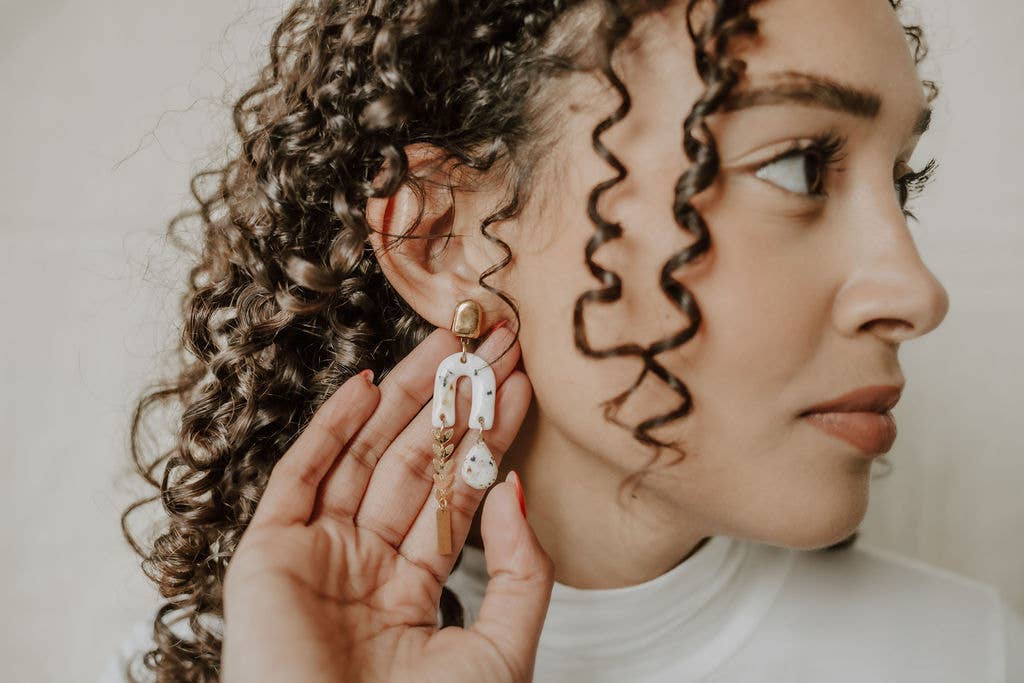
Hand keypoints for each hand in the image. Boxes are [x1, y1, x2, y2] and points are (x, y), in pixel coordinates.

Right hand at [220, 324, 553, 682]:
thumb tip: (515, 488)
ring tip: (450, 343)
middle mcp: (363, 563)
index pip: (458, 493)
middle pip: (415, 461)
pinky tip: (365, 385)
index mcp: (412, 589)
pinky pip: (299, 477)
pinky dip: (329, 429)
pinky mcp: (268, 555)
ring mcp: (315, 555)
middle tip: (493, 341)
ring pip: (365, 457)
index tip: (520, 382)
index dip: (490, 435)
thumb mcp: (498, 652)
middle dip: (455, 399)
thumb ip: (519, 573)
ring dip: (406, 397)